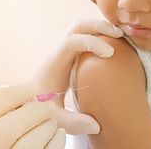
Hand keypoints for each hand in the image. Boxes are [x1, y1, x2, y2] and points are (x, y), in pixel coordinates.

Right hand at [0, 83, 65, 148]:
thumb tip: (28, 97)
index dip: (14, 94)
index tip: (33, 87)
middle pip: (9, 127)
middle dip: (35, 111)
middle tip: (47, 106)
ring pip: (29, 143)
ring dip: (47, 127)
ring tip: (51, 121)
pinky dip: (56, 142)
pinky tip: (58, 134)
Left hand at [36, 19, 122, 134]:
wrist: (29, 101)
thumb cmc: (38, 108)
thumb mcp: (53, 117)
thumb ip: (72, 122)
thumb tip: (96, 124)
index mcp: (54, 63)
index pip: (72, 42)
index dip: (92, 43)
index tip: (110, 54)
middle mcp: (60, 53)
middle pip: (77, 27)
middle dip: (98, 26)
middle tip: (119, 34)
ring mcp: (67, 53)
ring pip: (82, 29)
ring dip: (100, 28)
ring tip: (121, 35)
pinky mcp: (73, 56)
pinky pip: (86, 38)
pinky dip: (101, 35)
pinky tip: (115, 43)